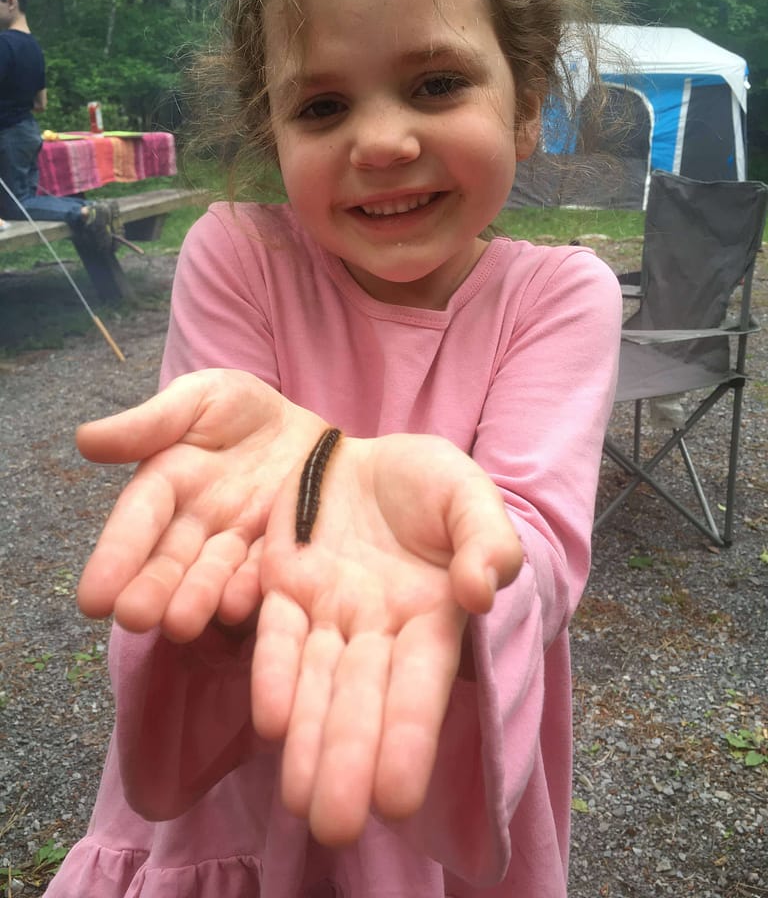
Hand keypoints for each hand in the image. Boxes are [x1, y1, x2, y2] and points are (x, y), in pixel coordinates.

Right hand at [75, 369, 325, 639]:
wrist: (310, 432)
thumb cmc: (242, 410)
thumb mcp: (198, 397)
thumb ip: (149, 423)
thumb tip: (84, 439)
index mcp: (168, 481)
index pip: (137, 520)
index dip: (115, 555)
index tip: (92, 597)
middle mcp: (197, 522)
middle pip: (169, 560)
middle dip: (151, 590)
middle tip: (134, 618)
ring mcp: (240, 540)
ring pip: (213, 575)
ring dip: (196, 600)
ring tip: (180, 625)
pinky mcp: (282, 551)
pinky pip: (265, 572)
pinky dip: (250, 590)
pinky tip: (237, 608)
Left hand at [76, 369, 522, 844]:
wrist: (364, 454)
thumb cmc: (428, 481)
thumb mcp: (469, 495)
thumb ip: (486, 539)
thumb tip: (482, 591)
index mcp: (432, 615)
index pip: (420, 685)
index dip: (407, 738)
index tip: (396, 800)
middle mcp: (379, 628)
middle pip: (362, 700)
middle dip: (349, 761)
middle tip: (334, 828)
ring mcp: (329, 611)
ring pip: (317, 683)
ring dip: (307, 740)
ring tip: (297, 800)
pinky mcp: (284, 587)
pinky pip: (276, 636)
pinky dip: (272, 675)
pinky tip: (269, 721)